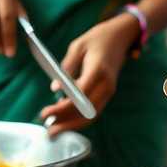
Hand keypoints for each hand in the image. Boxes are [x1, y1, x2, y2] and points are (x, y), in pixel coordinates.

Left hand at [38, 13, 139, 135]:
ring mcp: (110, 90)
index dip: (63, 107)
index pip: (80, 95)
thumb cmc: (96, 39)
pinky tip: (67, 121)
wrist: (120, 36)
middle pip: (86, 110)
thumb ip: (66, 67)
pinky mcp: (108, 93)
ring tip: (55, 129)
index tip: (47, 111)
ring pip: (92, 115)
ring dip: (73, 125)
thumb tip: (55, 89)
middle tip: (48, 127)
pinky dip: (80, 119)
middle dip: (66, 121)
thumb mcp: (77, 46)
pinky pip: (94, 111)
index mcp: (97, 69)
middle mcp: (106, 84)